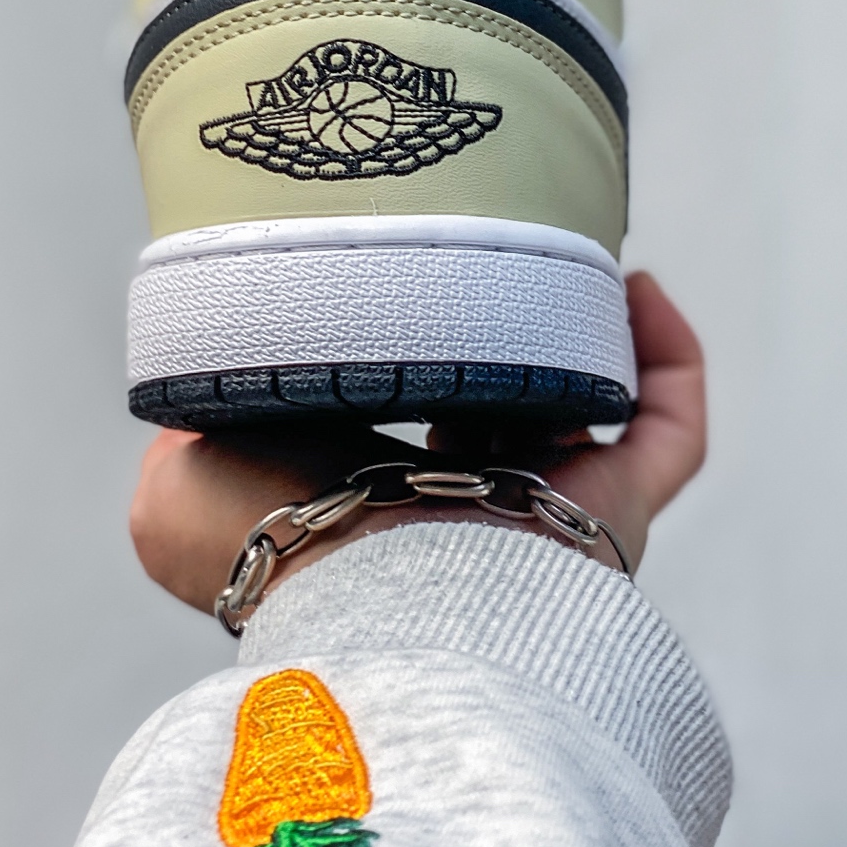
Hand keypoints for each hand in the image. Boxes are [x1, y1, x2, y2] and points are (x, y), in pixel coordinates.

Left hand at [128, 272, 705, 614]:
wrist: (368, 595)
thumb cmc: (276, 548)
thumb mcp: (174, 493)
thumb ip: (183, 439)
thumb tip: (197, 408)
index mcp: (376, 511)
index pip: (407, 431)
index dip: (411, 360)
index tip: (400, 292)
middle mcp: (473, 517)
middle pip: (511, 414)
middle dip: (508, 340)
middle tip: (495, 263)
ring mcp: (556, 518)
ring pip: (593, 412)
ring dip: (582, 331)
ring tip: (561, 250)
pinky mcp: (622, 512)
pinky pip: (672, 428)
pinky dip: (668, 355)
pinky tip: (634, 286)